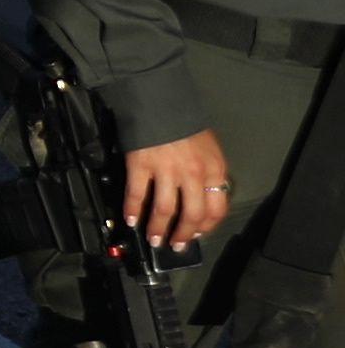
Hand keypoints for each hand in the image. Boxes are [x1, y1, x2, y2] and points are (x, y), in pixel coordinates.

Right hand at [121, 128, 230, 249]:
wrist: (159, 102)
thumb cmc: (185, 127)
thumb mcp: (209, 150)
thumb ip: (207, 175)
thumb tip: (198, 202)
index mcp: (214, 170)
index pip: (216, 209)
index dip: (205, 227)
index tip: (196, 235)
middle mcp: (193, 173)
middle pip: (191, 214)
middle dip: (183, 235)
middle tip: (174, 245)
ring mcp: (166, 170)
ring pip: (165, 209)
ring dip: (158, 228)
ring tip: (153, 238)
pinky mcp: (141, 165)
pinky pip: (137, 194)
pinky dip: (133, 210)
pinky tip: (130, 220)